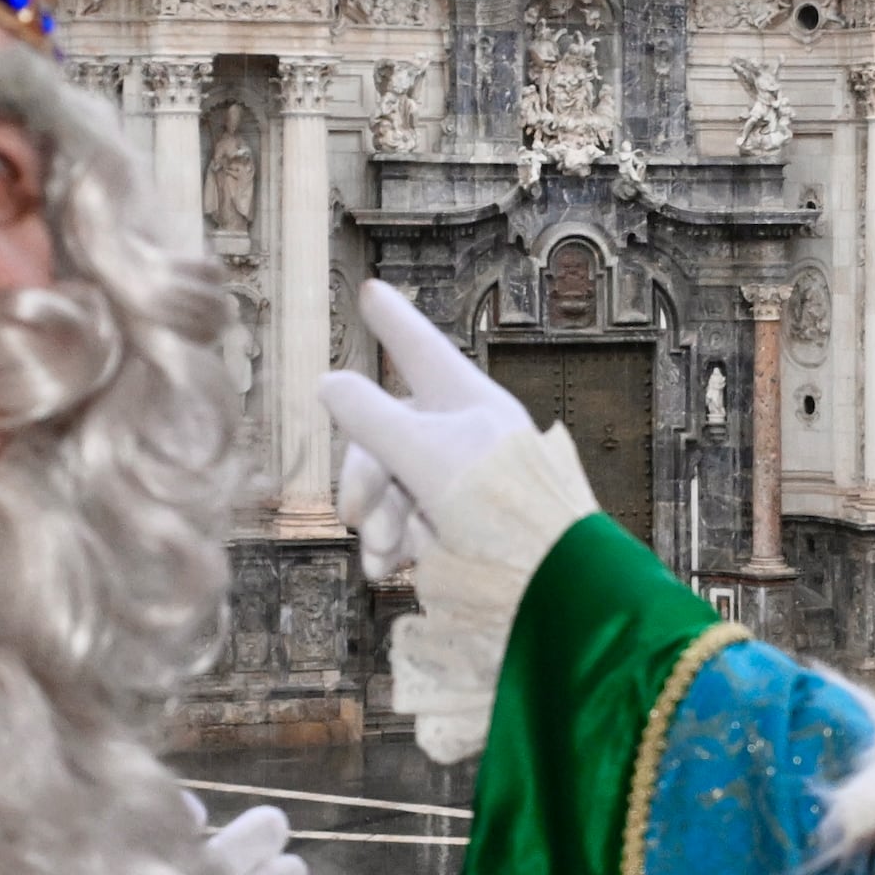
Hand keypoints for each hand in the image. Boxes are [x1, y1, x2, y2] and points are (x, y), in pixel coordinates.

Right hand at [320, 281, 533, 583]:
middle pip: (385, 435)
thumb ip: (370, 416)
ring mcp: (462, 484)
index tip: (371, 290)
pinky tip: (387, 568)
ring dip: (376, 520)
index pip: (419, 348)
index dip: (392, 321)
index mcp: (467, 402)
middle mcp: (465, 436)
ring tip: (381, 557)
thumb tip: (328, 382)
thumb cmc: (497, 508)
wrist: (545, 584)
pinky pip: (409, 526)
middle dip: (364, 479)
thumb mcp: (423, 455)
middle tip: (355, 515)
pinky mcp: (461, 529)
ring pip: (391, 488)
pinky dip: (392, 544)